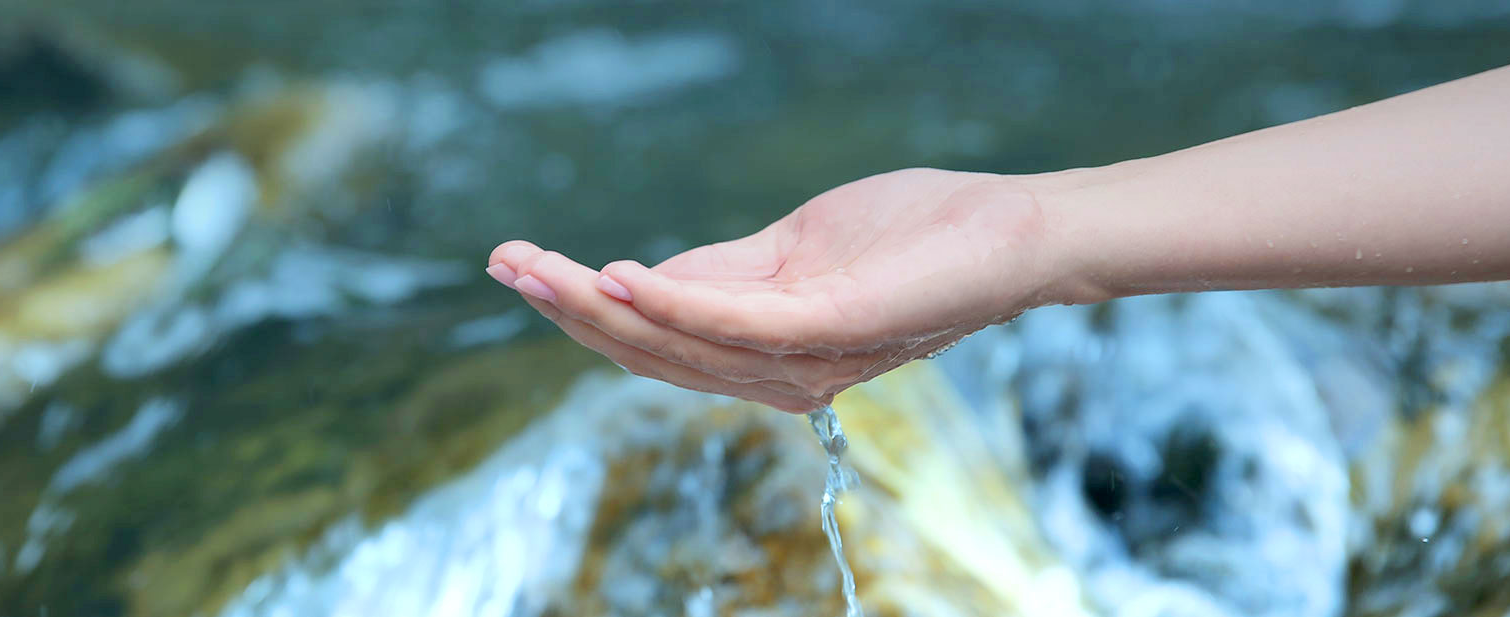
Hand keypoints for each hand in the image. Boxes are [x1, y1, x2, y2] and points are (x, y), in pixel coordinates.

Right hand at [486, 168, 1063, 411]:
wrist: (1008, 234)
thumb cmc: (911, 236)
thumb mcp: (790, 251)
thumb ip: (719, 272)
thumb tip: (636, 275)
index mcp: (760, 355)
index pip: (652, 341)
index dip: (579, 306)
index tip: (516, 262)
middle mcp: (774, 375)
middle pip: (647, 352)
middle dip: (566, 309)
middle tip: (501, 263)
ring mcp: (799, 358)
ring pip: (674, 342)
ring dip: (596, 305)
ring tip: (535, 265)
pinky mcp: (826, 328)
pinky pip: (731, 322)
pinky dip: (670, 300)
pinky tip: (618, 272)